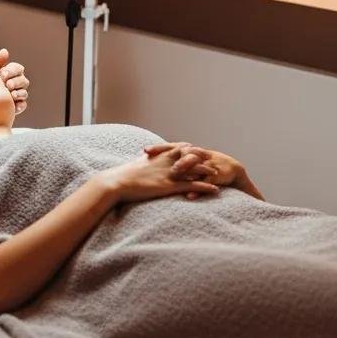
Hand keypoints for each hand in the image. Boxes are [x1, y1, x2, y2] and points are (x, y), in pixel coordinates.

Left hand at [0, 48, 29, 115]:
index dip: (12, 70)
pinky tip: (16, 107)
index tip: (2, 73)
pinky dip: (21, 106)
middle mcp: (16, 83)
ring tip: (12, 95)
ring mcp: (17, 95)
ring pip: (24, 92)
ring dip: (19, 93)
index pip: (18, 69)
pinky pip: (23, 105)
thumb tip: (5, 51)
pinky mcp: (16, 106)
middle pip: (23, 80)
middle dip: (15, 82)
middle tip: (7, 84)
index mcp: (11, 72)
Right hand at [96, 147, 220, 204]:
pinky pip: (193, 185)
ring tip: (219, 174)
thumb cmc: (122, 176)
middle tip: (212, 159)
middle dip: (202, 157)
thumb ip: (142, 163)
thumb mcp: (135, 166)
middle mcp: (166, 161)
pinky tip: (215, 190)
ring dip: (208, 171)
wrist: (117, 183)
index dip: (188, 148)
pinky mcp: (171, 185)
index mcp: (158, 156)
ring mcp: (170, 173)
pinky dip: (206, 187)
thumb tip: (141, 162)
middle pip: (190, 155)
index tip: (195, 150)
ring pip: (195, 169)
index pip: (177, 147)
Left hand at [143, 142, 262, 200]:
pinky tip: (189, 195)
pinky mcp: (216, 177)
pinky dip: (198, 188)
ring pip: (194, 164)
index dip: (159, 148)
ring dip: (183, 168)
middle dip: (168, 155)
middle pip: (181, 152)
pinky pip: (206, 182)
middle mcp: (197, 155)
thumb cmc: (204, 167)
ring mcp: (207, 165)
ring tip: (172, 174)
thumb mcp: (189, 163)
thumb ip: (173, 162)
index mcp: (188, 151)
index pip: (171, 147)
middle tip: (154, 159)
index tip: (144, 151)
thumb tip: (151, 164)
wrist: (231, 169)